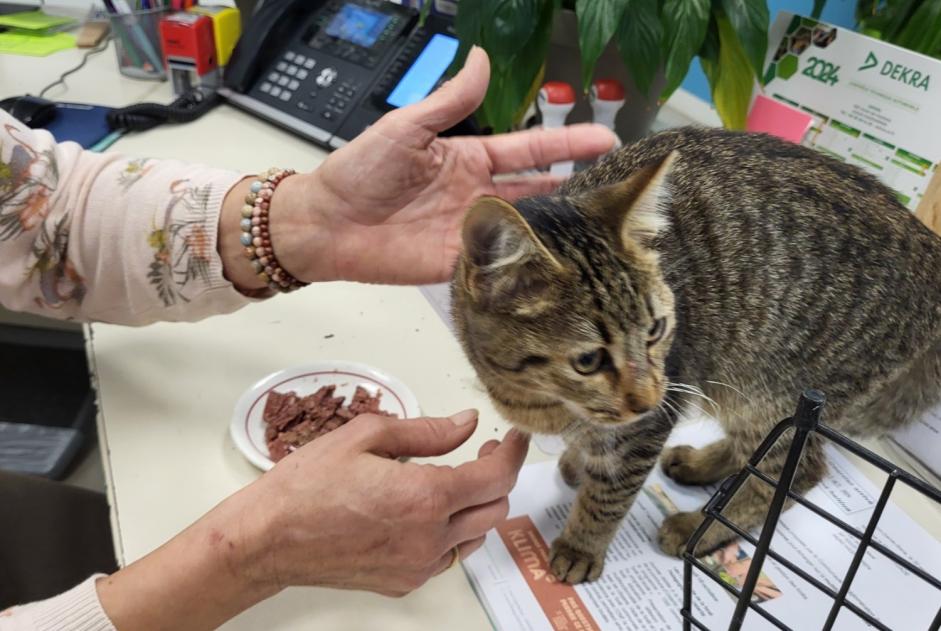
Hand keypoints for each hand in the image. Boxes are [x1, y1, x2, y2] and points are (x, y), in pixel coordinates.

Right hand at [247, 410, 527, 594]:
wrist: (268, 539)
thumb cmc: (307, 485)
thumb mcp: (367, 436)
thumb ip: (427, 431)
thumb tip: (467, 424)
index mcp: (424, 497)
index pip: (497, 477)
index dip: (514, 452)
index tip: (514, 436)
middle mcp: (429, 538)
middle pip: (495, 508)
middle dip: (496, 476)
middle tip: (480, 453)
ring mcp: (418, 565)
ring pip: (476, 536)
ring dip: (476, 506)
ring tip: (452, 480)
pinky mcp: (404, 582)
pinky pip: (448, 556)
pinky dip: (451, 532)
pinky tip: (426, 512)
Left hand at [272, 47, 615, 284]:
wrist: (327, 223)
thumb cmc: (360, 170)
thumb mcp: (406, 127)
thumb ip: (449, 101)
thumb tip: (482, 59)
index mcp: (470, 159)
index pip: (529, 151)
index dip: (567, 145)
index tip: (605, 139)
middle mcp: (478, 196)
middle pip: (538, 191)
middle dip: (575, 189)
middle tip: (616, 189)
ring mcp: (471, 233)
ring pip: (527, 230)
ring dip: (558, 228)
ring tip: (599, 228)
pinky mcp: (460, 266)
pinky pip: (501, 266)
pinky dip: (527, 265)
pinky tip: (558, 266)